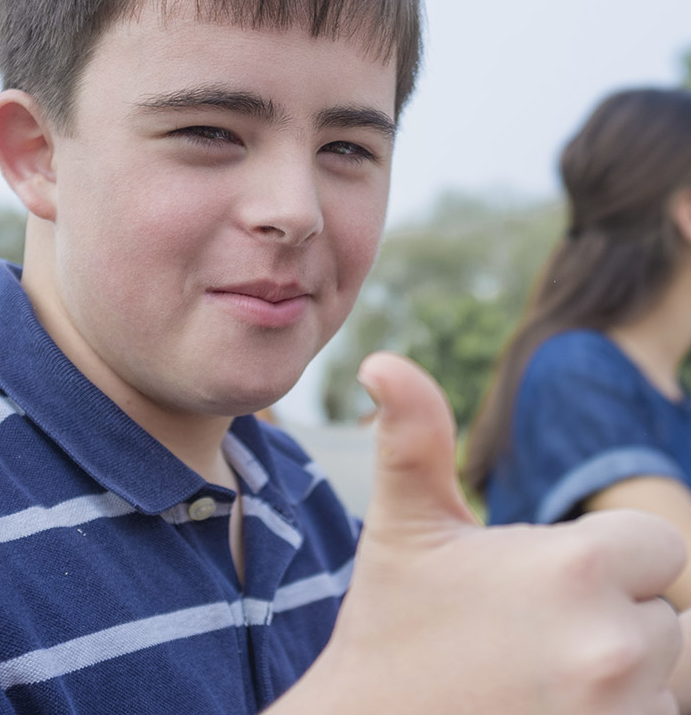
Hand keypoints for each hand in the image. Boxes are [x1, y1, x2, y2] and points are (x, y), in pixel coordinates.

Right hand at [270, 352, 684, 713]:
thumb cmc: (391, 623)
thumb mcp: (405, 523)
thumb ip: (412, 432)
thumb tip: (379, 360)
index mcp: (573, 568)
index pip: (660, 548)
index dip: (608, 561)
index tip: (547, 581)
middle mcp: (616, 648)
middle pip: (670, 618)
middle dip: (617, 619)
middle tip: (533, 636)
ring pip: (670, 680)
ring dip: (626, 678)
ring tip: (540, 680)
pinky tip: (549, 710)